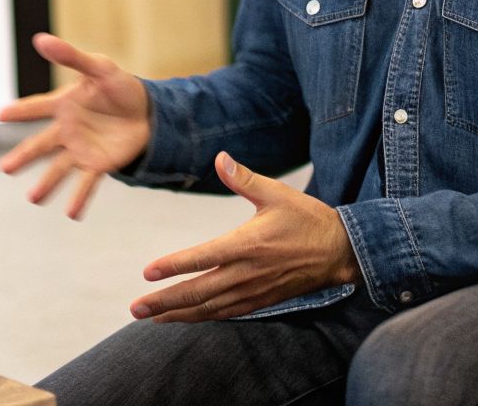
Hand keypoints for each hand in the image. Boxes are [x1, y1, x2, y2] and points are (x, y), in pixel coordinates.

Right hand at [0, 33, 150, 218]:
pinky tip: (72, 214)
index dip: (20, 111)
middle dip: (23, 157)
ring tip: (33, 199)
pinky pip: (86, 182)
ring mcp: (80, 149)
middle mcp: (67, 129)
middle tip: (5, 168)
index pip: (37, 107)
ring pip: (58, 169)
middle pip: (40, 145)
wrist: (149, 113)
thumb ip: (72, 56)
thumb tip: (40, 39)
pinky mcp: (98, 164)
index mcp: (64, 104)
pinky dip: (79, 198)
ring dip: (46, 184)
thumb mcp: (100, 68)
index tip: (0, 115)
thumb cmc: (120, 87)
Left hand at [129, 151, 357, 322]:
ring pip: (210, 308)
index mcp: (247, 245)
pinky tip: (186, 318)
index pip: (202, 258)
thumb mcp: (277, 193)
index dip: (173, 266)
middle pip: (198, 292)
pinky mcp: (262, 300)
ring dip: (179, 314)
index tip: (146, 273)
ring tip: (151, 318)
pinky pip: (227, 313)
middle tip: (136, 308)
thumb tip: (220, 158)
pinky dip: (204, 317)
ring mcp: (254, 290)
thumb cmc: (306, 218)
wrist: (341, 251)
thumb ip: (244, 179)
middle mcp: (247, 273)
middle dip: (165, 302)